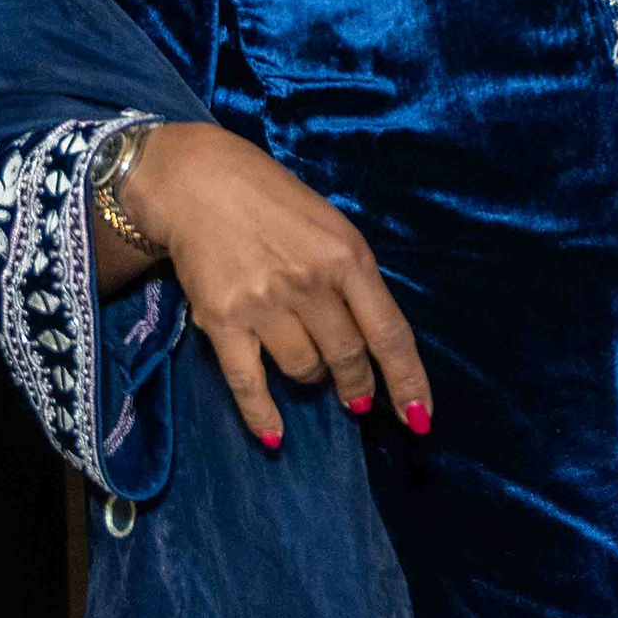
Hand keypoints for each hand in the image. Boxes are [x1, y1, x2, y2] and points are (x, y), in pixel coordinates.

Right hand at [119, 122, 433, 446]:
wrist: (198, 182)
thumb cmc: (274, 203)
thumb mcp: (332, 228)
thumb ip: (354, 280)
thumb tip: (372, 341)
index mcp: (348, 256)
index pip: (389, 333)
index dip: (408, 381)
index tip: (420, 418)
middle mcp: (311, 282)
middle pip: (349, 356)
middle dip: (358, 385)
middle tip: (356, 397)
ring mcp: (265, 303)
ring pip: (305, 369)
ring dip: (314, 380)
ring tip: (311, 371)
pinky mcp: (221, 320)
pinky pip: (249, 383)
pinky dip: (263, 416)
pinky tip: (276, 436)